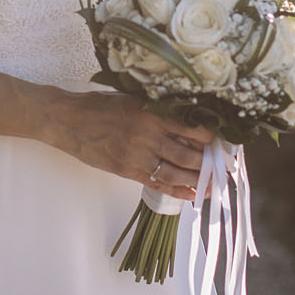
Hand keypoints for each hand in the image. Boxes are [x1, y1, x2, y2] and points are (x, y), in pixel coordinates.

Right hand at [44, 89, 213, 201]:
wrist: (68, 121)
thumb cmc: (98, 106)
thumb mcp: (131, 99)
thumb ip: (157, 109)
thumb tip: (187, 121)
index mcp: (151, 112)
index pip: (191, 127)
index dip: (211, 138)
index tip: (224, 143)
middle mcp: (148, 134)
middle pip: (188, 153)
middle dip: (210, 163)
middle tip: (226, 168)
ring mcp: (137, 155)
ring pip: (177, 172)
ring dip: (198, 180)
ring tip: (215, 185)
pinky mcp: (127, 170)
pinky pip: (158, 184)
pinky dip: (177, 190)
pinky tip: (192, 195)